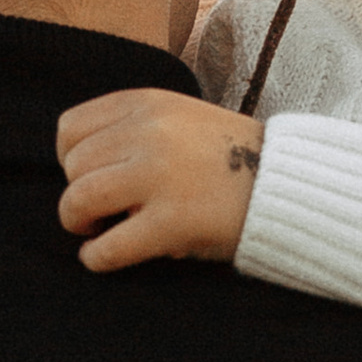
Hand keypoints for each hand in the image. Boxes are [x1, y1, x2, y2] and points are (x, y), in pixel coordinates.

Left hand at [55, 90, 263, 270]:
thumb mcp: (181, 119)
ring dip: (79, 222)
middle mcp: (150, 133)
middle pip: (73, 166)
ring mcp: (160, 176)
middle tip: (99, 212)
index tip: (90, 176)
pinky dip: (96, 258)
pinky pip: (108, 247)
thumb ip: (134, 128)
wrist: (291, 185)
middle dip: (78, 193)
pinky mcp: (173, 222)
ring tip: (98, 231)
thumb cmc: (231, 160)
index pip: (70, 129)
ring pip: (78, 200)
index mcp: (148, 104)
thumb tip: (76, 165)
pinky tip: (102, 257)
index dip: (70, 159)